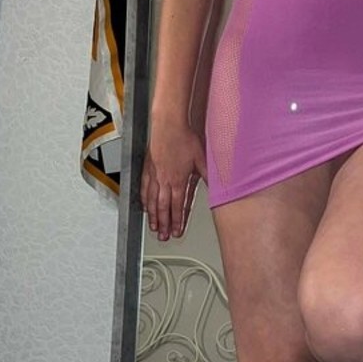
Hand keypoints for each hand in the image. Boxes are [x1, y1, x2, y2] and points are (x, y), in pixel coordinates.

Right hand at [140, 119, 207, 239]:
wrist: (169, 125)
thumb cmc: (185, 138)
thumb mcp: (202, 159)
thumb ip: (208, 175)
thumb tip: (219, 186)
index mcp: (178, 180)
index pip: (178, 206)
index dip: (177, 221)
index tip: (176, 231)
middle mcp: (164, 180)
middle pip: (163, 207)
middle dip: (163, 224)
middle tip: (163, 236)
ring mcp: (154, 174)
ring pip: (152, 200)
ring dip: (153, 215)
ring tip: (153, 227)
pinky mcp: (147, 168)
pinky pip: (143, 188)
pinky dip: (143, 199)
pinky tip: (144, 206)